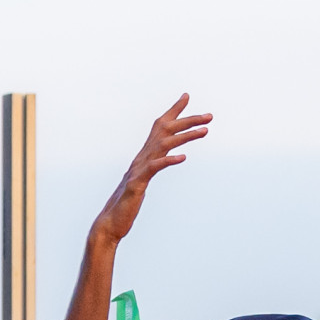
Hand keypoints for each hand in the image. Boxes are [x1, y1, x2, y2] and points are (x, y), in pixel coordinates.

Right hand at [91, 93, 210, 243]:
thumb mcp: (142, 182)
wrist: (110, 223)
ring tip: (204, 132)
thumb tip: (161, 158)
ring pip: (162, 145)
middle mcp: (141, 158)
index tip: (186, 97)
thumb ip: (152, 168)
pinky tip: (183, 157)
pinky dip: (168, 160)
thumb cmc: (126, 205)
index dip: (173, 112)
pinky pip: (153, 168)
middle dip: (187, 121)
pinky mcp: (136, 184)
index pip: (159, 128)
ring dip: (184, 136)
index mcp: (144, 157)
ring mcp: (138, 170)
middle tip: (209, 116)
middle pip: (164, 131)